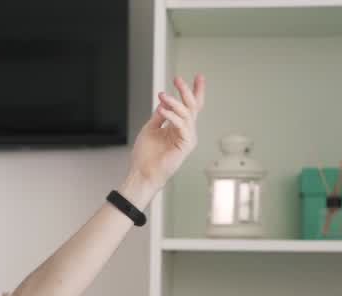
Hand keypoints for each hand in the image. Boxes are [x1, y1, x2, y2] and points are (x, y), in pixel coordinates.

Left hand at [126, 73, 205, 199]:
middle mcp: (185, 131)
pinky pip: (182, 125)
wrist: (143, 172)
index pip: (190, 106)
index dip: (195, 91)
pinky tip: (163, 110)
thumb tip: (164, 101)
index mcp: (178, 127)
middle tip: (177, 79)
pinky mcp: (186, 144)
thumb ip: (160, 115)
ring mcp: (187, 137)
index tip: (198, 76)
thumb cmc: (145, 155)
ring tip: (162, 95)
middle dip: (186, 91)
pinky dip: (172, 116)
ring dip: (174, 102)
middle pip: (192, 106)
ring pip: (187, 113)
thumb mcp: (151, 128)